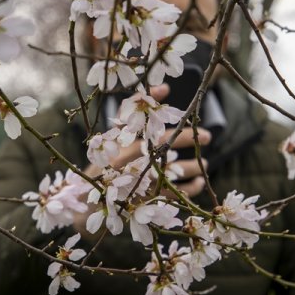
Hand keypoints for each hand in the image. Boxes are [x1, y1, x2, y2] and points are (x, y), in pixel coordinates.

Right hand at [75, 85, 212, 233]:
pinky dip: (190, 188)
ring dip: (193, 167)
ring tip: (205, 164)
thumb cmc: (104, 167)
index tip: (172, 97)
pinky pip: (172, 194)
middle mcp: (125, 162)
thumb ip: (129, 115)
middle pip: (161, 145)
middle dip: (187, 138)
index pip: (139, 122)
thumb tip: (162, 88)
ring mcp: (134, 183)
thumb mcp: (109, 141)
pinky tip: (198, 182)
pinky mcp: (143, 202)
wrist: (87, 206)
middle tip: (208, 135)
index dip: (157, 109)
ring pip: (171, 172)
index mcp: (116, 145)